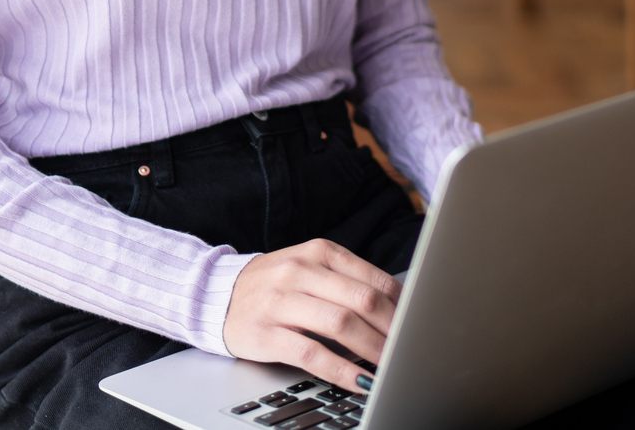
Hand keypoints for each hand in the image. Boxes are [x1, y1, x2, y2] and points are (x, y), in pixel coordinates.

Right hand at [221, 239, 399, 387]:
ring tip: (392, 366)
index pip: (372, 279)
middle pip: (361, 300)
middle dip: (393, 329)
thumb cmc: (275, 285)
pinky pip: (313, 354)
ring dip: (373, 350)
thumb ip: (347, 282)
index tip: (417, 324)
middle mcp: (300, 272)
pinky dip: (342, 370)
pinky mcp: (266, 333)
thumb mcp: (310, 269)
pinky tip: (359, 381)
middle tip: (411, 348)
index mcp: (319, 252)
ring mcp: (281, 302)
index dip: (401, 306)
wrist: (218, 295)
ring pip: (341, 325)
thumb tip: (398, 309)